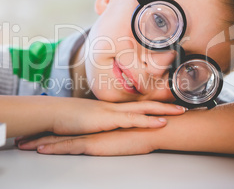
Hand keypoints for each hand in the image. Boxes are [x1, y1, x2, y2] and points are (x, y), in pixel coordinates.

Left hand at [17, 127, 157, 155]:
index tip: (32, 135)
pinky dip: (53, 147)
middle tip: (18, 139)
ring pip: (57, 140)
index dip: (47, 133)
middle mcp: (85, 130)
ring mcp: (87, 136)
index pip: (64, 131)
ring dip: (38, 142)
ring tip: (21, 145)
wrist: (149, 130)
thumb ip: (105, 136)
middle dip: (35, 136)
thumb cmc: (135, 134)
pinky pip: (68, 146)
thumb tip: (99, 139)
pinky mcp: (92, 143)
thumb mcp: (115, 136)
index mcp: (89, 129)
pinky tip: (40, 149)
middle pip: (55, 134)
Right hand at [46, 98, 185, 135]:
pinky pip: (132, 120)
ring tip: (180, 111)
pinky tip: (162, 122)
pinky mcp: (108, 120)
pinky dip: (149, 120)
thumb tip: (102, 128)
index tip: (166, 106)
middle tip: (182, 106)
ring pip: (143, 109)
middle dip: (164, 105)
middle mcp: (113, 107)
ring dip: (163, 110)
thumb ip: (96, 124)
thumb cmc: (65, 118)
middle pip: (143, 104)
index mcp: (109, 109)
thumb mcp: (85, 121)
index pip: (134, 106)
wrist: (52, 113)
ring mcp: (111, 112)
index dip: (151, 106)